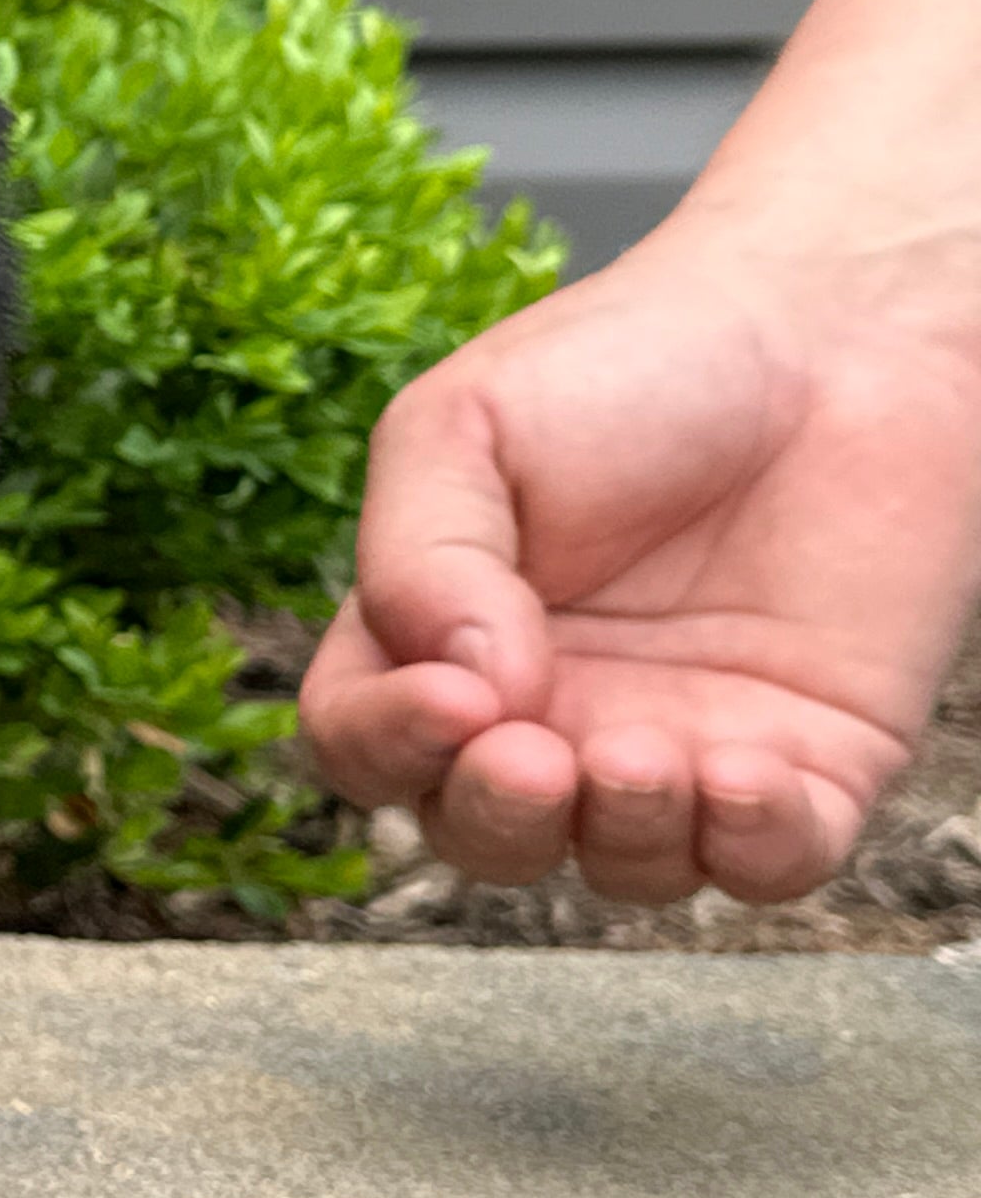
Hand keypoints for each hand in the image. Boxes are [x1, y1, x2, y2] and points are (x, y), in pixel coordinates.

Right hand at [300, 219, 980, 904]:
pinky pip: (770, 862)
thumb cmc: (634, 363)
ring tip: (647, 754)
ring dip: (623, 835)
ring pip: (620, 866)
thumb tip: (459, 681)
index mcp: (440, 637)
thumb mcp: (466, 426)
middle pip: (481, 835)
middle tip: (537, 754)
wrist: (833, 331)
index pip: (365, 740)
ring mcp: (673, 744)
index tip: (454, 693)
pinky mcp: (808, 761)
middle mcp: (546, 711)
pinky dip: (753, 846)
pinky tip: (748, 774)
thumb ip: (422, 552)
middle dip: (499, 816)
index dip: (389, 742)